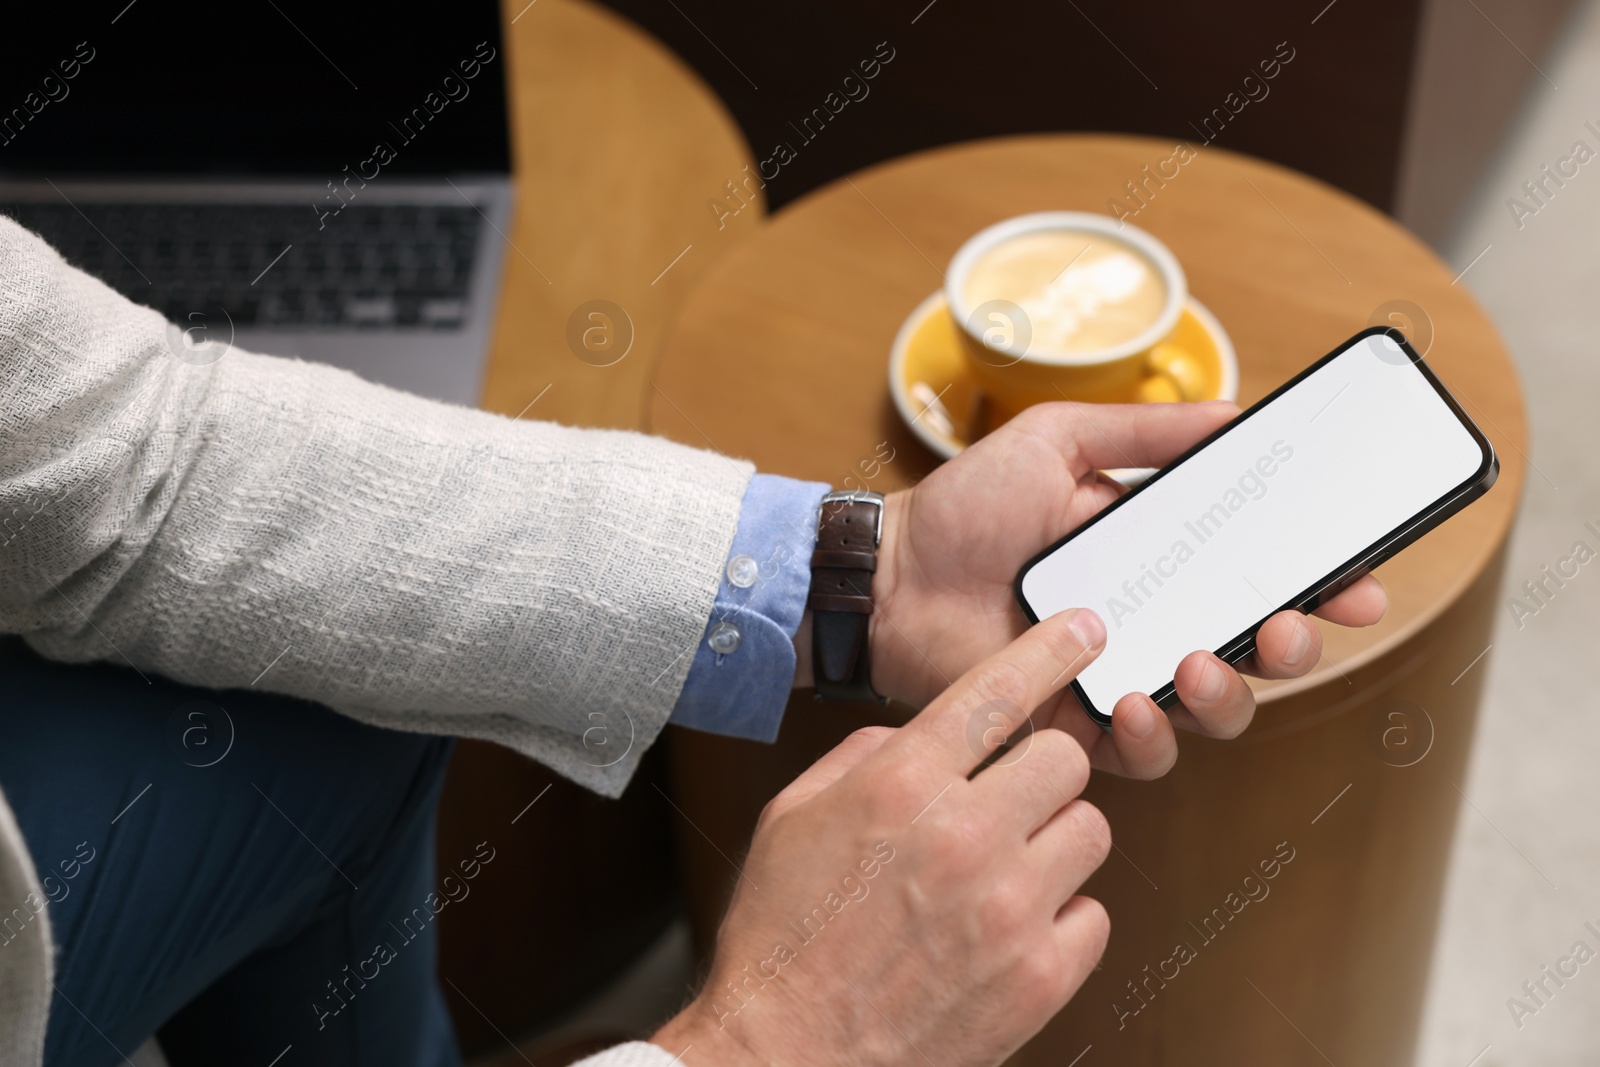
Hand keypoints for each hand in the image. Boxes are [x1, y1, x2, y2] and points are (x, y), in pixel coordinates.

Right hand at [654, 610, 1112, 1066]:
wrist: (789, 1057)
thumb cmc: (783, 941)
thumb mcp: (792, 821)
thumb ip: (863, 758)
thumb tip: (915, 737)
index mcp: (900, 785)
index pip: (997, 692)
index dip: (1050, 650)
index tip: (1084, 630)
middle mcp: (964, 836)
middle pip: (1066, 759)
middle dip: (1039, 772)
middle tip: (1008, 800)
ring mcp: (1010, 909)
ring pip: (1091, 831)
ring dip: (1053, 842)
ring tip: (1004, 872)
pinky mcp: (1041, 977)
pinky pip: (1094, 915)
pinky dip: (1060, 919)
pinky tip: (1009, 931)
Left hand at [862, 400, 1386, 777]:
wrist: (890, 573)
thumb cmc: (967, 508)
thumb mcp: (1056, 442)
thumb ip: (1143, 434)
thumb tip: (1233, 413)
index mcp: (1163, 558)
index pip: (1262, 575)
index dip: (1322, 583)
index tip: (1360, 581)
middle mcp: (1155, 622)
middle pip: (1260, 652)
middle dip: (1295, 646)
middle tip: (1288, 625)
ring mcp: (1121, 678)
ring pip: (1215, 711)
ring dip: (1230, 694)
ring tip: (1201, 665)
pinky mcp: (1078, 726)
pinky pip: (1141, 753)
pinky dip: (1153, 736)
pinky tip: (1138, 704)